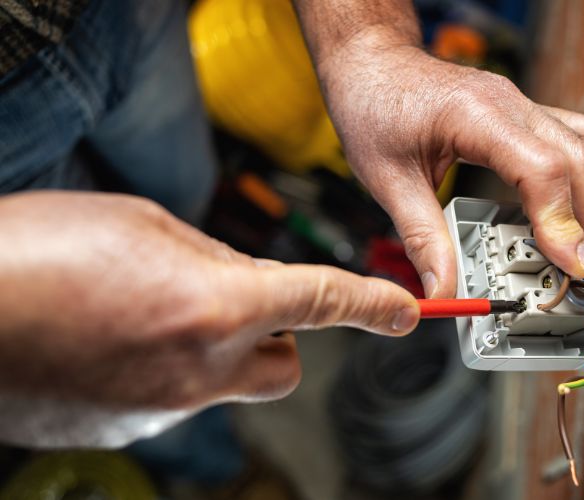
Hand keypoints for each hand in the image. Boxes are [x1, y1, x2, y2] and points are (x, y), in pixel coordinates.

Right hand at [0, 191, 418, 446]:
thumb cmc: (38, 252)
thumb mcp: (143, 223)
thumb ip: (213, 254)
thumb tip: (248, 278)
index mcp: (216, 306)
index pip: (320, 302)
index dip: (370, 305)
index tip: (404, 313)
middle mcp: (201, 369)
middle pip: (286, 363)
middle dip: (279, 333)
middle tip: (235, 300)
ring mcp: (165, 407)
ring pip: (228, 379)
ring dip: (217, 347)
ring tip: (151, 311)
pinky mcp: (130, 427)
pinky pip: (177, 395)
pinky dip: (171, 367)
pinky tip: (120, 339)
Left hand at [317, 41, 583, 297]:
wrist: (371, 64)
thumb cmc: (373, 104)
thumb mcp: (387, 180)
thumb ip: (422, 238)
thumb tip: (444, 289)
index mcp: (475, 115)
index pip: (541, 167)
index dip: (562, 220)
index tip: (570, 263)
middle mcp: (508, 103)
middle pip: (578, 157)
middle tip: (582, 268)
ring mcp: (520, 103)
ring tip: (580, 244)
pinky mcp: (521, 112)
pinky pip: (571, 138)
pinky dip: (579, 177)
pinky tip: (568, 207)